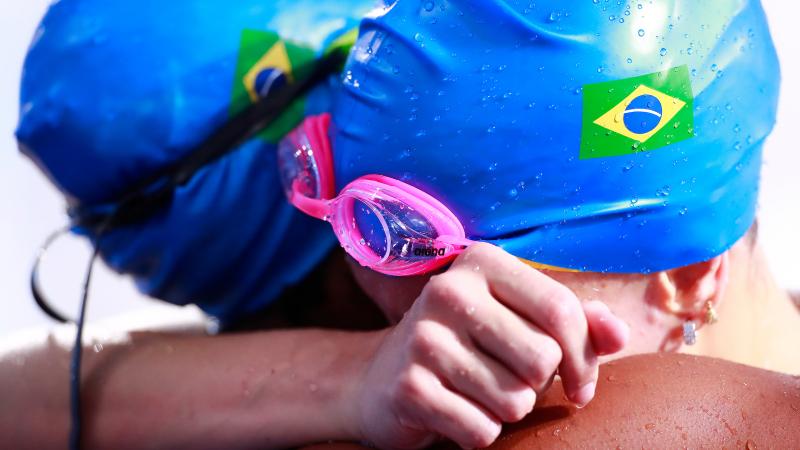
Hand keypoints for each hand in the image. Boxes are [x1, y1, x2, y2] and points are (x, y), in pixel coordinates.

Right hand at [354, 243, 628, 448]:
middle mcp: (447, 291)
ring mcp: (423, 339)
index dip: (585, 357)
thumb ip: (575, 323)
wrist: (382, 378)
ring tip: (480, 392)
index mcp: (481, 263)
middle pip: (542, 359)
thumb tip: (618, 334)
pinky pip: (482, 430)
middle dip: (538, 385)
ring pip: (515, 400)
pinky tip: (457, 412)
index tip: (581, 384)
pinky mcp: (409, 387)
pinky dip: (479, 432)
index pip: (561, 310)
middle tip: (512, 380)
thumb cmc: (470, 346)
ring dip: (508, 410)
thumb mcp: (519, 321)